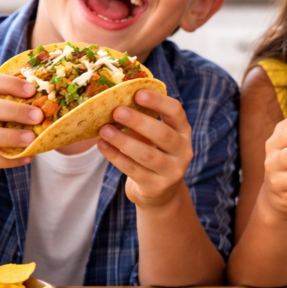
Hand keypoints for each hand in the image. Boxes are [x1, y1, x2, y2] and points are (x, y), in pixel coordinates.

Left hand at [97, 90, 194, 208]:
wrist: (160, 194)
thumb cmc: (154, 155)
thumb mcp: (156, 138)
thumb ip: (144, 121)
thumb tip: (114, 101)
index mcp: (184, 132)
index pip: (176, 112)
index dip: (158, 101)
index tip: (137, 93)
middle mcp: (183, 151)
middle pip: (163, 134)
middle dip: (139, 121)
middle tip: (117, 111)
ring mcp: (172, 171)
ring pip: (147, 154)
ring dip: (123, 141)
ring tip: (104, 130)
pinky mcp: (157, 187)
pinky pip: (133, 170)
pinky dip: (115, 156)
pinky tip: (102, 145)